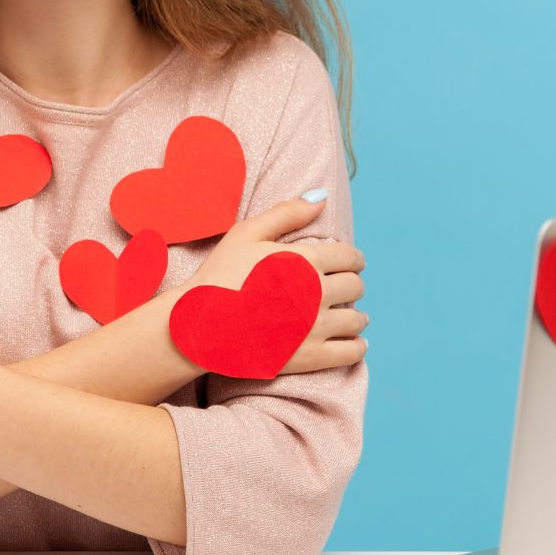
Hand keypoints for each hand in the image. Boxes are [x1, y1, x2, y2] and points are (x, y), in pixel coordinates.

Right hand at [180, 193, 368, 374]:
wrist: (198, 325)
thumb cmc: (219, 275)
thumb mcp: (247, 234)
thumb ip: (286, 213)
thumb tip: (321, 197)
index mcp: (307, 260)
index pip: (350, 257)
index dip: (352, 259)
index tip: (349, 263)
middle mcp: (317, 292)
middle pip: (355, 286)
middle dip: (350, 284)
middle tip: (343, 288)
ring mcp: (315, 327)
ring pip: (357, 319)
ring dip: (355, 316)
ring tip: (349, 317)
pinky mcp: (310, 357)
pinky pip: (351, 351)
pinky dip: (357, 345)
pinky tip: (353, 341)